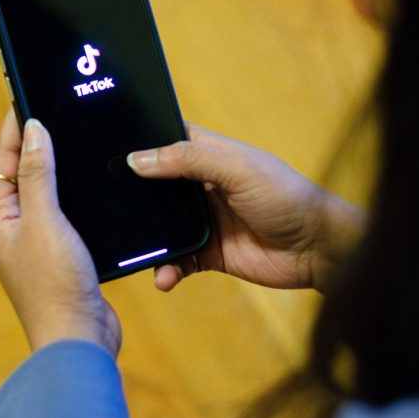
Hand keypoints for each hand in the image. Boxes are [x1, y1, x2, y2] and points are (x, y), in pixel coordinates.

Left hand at [0, 110, 120, 355]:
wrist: (79, 339)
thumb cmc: (54, 286)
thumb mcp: (45, 220)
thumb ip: (37, 174)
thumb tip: (32, 130)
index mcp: (0, 220)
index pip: (2, 161)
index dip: (13, 129)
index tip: (26, 98)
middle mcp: (15, 230)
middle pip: (21, 174)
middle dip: (34, 142)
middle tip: (50, 111)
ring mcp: (40, 244)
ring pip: (46, 193)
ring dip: (55, 167)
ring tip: (71, 139)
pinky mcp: (65, 256)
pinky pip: (66, 213)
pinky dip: (75, 193)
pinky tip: (93, 187)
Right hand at [127, 123, 365, 292]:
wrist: (318, 249)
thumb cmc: (286, 196)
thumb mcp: (237, 169)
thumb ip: (188, 160)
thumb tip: (136, 159)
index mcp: (209, 153)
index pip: (166, 139)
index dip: (138, 142)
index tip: (104, 149)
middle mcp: (201, 184)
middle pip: (155, 185)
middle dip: (132, 196)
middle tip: (100, 205)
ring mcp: (204, 220)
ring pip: (162, 227)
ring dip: (147, 239)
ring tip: (132, 250)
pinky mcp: (209, 253)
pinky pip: (178, 261)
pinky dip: (167, 270)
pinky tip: (164, 278)